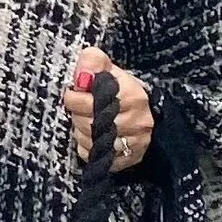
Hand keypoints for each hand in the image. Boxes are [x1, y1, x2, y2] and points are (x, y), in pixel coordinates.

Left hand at [64, 49, 152, 172]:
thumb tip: (81, 73)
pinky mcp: (126, 159)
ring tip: (89, 120)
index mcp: (133, 97)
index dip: (74, 97)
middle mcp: (136, 122)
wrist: (146, 114)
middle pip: (88, 124)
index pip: (91, 102)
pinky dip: (87, 146)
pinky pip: (92, 155)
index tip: (74, 92)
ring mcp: (133, 143)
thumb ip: (93, 62)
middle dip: (77, 114)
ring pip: (90, 141)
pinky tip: (94, 136)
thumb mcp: (109, 70)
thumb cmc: (121, 91)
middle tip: (80, 108)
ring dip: (82, 131)